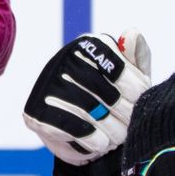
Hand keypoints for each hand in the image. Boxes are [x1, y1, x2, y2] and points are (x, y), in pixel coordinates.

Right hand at [23, 32, 152, 166]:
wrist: (76, 132)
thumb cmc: (109, 98)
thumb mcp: (131, 77)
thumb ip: (137, 57)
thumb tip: (132, 32)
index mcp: (89, 45)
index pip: (123, 73)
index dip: (137, 96)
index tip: (138, 106)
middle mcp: (65, 59)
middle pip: (111, 97)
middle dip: (125, 118)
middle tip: (127, 128)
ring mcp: (48, 85)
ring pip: (94, 116)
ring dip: (112, 134)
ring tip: (115, 138)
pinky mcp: (36, 113)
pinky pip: (77, 130)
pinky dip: (94, 142)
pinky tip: (98, 143)